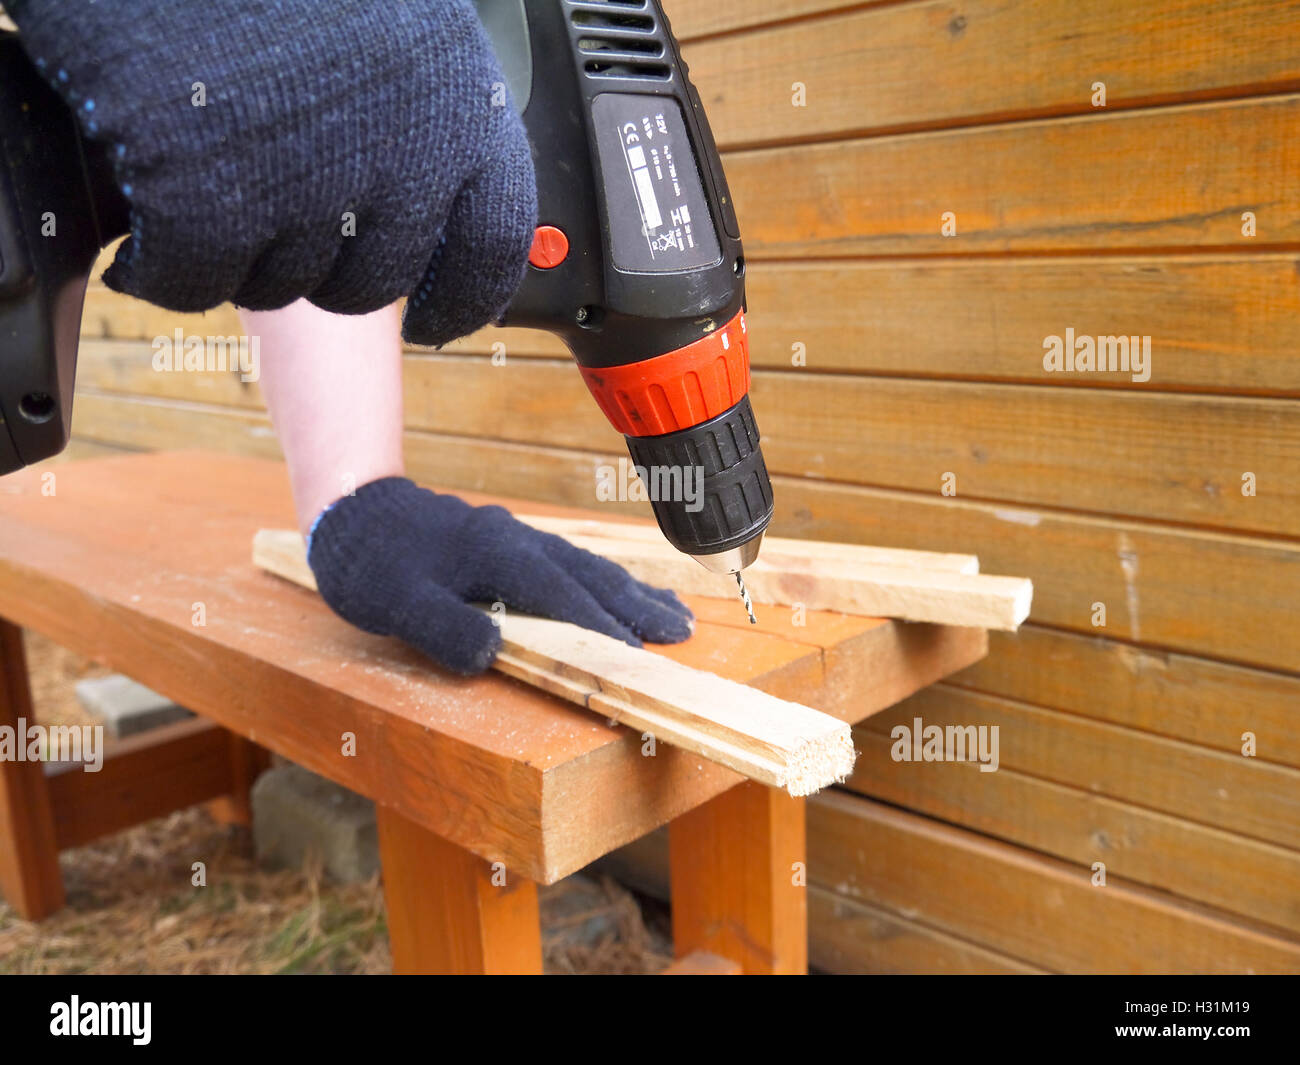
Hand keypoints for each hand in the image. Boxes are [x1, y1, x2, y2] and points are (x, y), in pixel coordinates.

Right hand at [9, 0, 534, 345]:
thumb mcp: (390, 16)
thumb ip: (414, 106)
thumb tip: (411, 200)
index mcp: (459, 102)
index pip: (491, 245)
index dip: (460, 296)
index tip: (434, 318)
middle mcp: (400, 152)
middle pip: (371, 282)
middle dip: (322, 269)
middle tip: (270, 218)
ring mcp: (304, 178)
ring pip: (280, 283)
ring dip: (240, 254)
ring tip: (202, 181)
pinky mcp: (203, 189)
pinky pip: (192, 278)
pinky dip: (165, 264)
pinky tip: (150, 224)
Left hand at [306, 478, 694, 673]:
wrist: (350, 512)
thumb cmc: (369, 563)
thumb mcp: (396, 603)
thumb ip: (444, 628)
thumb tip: (492, 653)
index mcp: (497, 555)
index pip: (562, 596)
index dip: (600, 626)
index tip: (637, 653)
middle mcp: (516, 542)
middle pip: (590, 576)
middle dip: (637, 605)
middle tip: (683, 629)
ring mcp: (515, 538)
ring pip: (585, 565)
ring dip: (629, 591)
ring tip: (671, 612)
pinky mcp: (507, 542)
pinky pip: (568, 561)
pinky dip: (601, 579)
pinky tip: (613, 589)